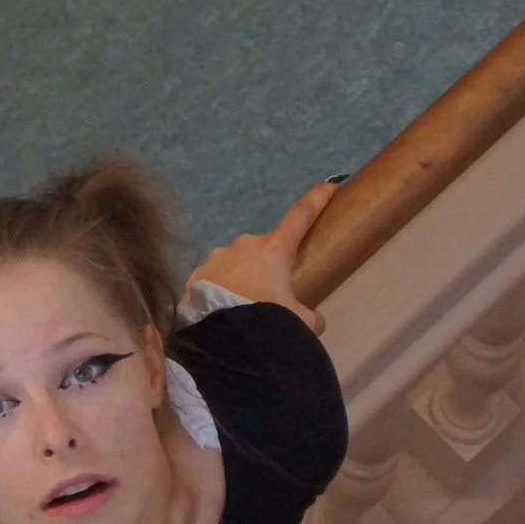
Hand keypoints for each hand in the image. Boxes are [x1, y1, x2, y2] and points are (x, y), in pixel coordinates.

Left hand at [185, 180, 339, 331]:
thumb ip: (310, 316)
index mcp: (274, 249)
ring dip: (240, 280)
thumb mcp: (301, 322)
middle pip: (261, 250)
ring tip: (240, 310)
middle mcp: (244, 245)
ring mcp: (216, 258)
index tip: (329, 184)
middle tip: (267, 297)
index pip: (301, 215)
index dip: (316, 199)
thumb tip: (314, 320)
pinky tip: (220, 312)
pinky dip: (219, 292)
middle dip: (265, 268)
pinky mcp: (195, 276)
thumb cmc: (267, 320)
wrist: (221, 339)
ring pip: (234, 264)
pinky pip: (213, 280)